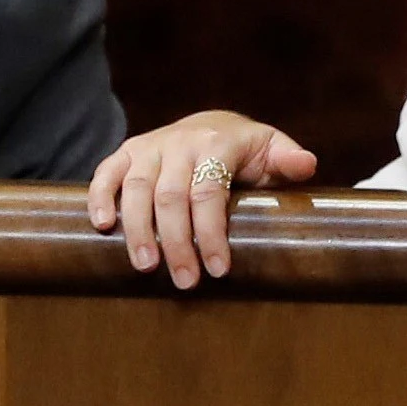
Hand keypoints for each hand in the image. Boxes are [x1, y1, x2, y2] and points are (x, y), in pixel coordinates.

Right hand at [87, 110, 316, 288]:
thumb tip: (307, 164)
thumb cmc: (246, 148)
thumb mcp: (272, 149)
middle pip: (171, 198)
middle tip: (185, 281)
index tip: (219, 268)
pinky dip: (99, 198)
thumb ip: (288, 160)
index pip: (210, 192)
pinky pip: (106, 173)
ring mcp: (149, 146)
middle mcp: (179, 143)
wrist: (211, 123)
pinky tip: (103, 228)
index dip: (212, 232)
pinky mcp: (126, 152)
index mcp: (217, 144)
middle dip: (177, 243)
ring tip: (146, 267)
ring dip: (138, 231)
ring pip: (136, 190)